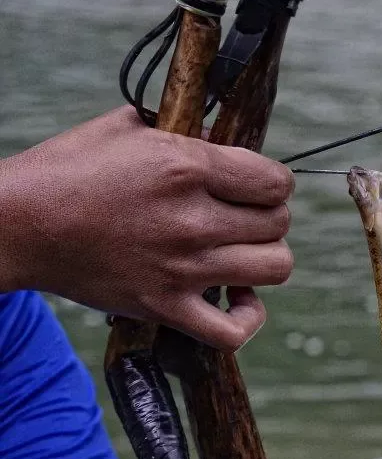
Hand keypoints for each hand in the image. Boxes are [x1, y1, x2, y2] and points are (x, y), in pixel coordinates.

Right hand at [0, 106, 294, 350]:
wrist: (17, 225)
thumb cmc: (68, 170)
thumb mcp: (126, 127)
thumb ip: (184, 129)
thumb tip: (222, 137)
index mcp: (187, 167)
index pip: (277, 181)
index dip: (273, 182)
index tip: (255, 186)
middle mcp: (192, 219)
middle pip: (279, 223)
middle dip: (269, 216)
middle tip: (243, 216)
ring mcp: (182, 268)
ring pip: (275, 268)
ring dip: (265, 258)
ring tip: (242, 251)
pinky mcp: (165, 307)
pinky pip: (233, 331)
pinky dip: (247, 318)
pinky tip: (237, 297)